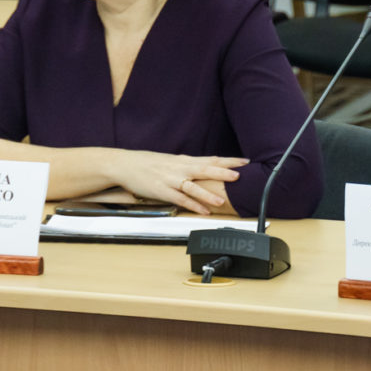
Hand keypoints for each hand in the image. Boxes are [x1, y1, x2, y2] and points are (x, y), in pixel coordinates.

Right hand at [110, 150, 247, 214]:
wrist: (125, 164)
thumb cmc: (149, 163)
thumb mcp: (172, 161)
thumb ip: (189, 165)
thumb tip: (206, 166)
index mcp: (184, 161)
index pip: (211, 159)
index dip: (228, 160)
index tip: (245, 161)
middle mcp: (180, 168)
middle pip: (204, 169)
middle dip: (222, 172)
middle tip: (238, 176)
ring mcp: (170, 180)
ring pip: (192, 186)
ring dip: (207, 194)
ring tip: (221, 201)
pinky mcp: (161, 191)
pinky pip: (179, 199)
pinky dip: (191, 205)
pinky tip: (202, 211)